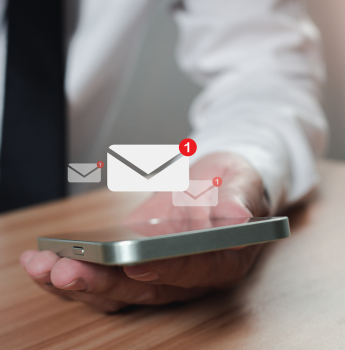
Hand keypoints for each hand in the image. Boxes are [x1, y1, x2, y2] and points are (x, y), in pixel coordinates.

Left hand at [20, 153, 269, 311]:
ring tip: (42, 266)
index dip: (165, 270)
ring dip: (79, 282)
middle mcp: (189, 276)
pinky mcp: (139, 264)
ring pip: (119, 290)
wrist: (216, 183)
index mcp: (221, 260)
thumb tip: (238, 216)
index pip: (193, 271)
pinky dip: (78, 270)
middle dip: (104, 282)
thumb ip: (239, 200)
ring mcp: (161, 273)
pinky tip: (46, 261)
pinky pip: (107, 276)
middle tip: (65, 269)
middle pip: (146, 289)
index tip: (133, 265)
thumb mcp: (242, 183)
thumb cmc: (233, 184)